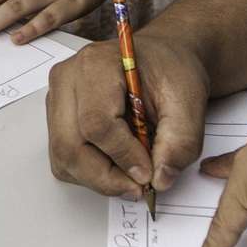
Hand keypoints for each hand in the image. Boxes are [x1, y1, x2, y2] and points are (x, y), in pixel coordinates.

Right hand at [46, 34, 209, 196]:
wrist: (162, 60)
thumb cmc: (171, 71)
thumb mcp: (189, 100)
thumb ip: (181, 141)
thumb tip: (160, 179)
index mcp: (96, 64)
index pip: (96, 122)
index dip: (123, 156)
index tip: (148, 173)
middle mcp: (67, 79)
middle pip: (70, 145)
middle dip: (106, 177)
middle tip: (139, 186)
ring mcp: (57, 99)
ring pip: (63, 157)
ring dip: (98, 178)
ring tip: (132, 174)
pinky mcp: (57, 118)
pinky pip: (63, 160)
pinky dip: (90, 173)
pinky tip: (117, 163)